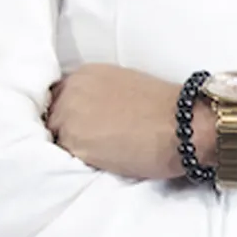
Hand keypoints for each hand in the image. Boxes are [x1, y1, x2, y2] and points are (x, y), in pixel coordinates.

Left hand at [43, 63, 190, 180]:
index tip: (82, 128)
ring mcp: (69, 116)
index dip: (70, 116)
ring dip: (71, 148)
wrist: (183, 125)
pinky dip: (77, 163)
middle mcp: (72, 90)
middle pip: (53, 118)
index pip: (60, 98)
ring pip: (56, 139)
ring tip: (99, 156)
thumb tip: (92, 116)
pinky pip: (65, 157)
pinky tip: (100, 163)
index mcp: (85, 74)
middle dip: (66, 132)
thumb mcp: (125, 87)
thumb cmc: (165, 109)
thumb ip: (99, 96)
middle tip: (92, 146)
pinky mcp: (74, 143)